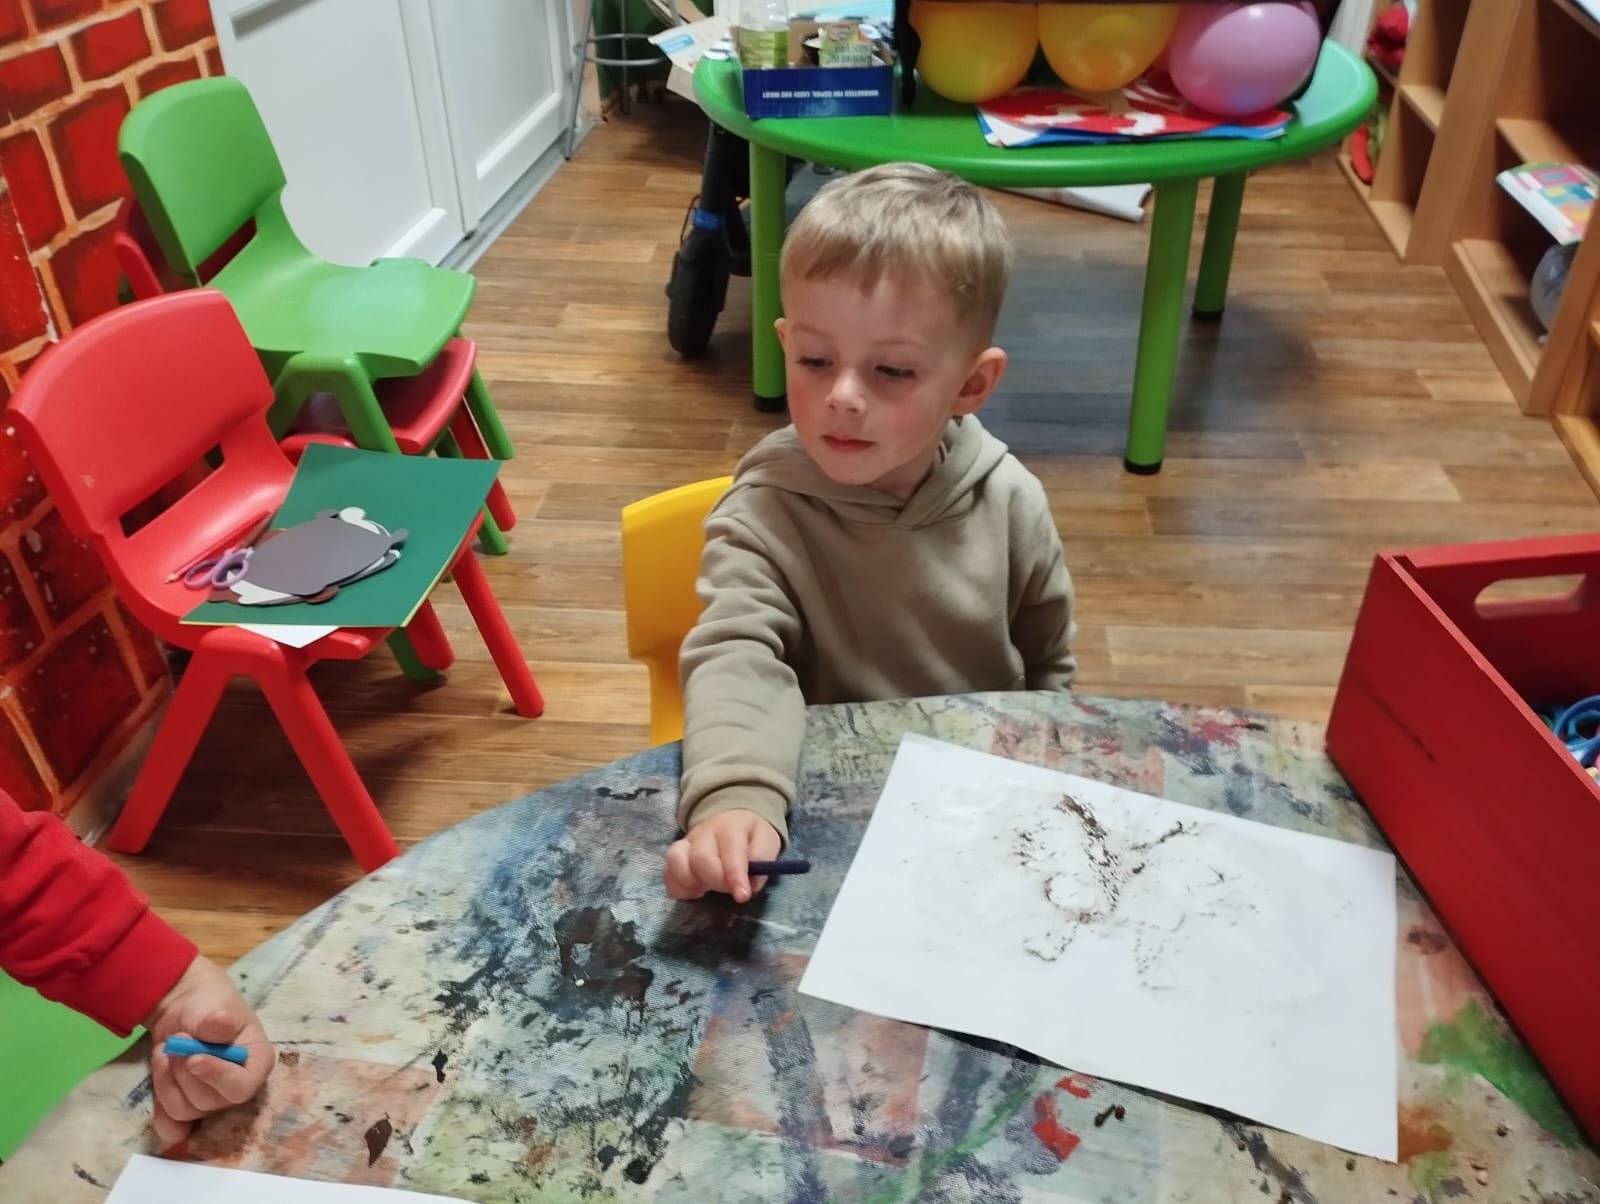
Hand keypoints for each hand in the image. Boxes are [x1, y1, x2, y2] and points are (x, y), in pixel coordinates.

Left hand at [143, 955, 275, 1144]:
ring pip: (185, 1110)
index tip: (194, 1058)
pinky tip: (157, 1095)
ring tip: (166, 1052)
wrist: (183, 1007)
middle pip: (209, 1102)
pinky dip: (161, 1116)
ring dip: (167, 1081)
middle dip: (183, 1073)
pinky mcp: (187, 1106)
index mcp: (256, 1063)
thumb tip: (220, 1026)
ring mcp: (211, 1100)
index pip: (242, 1087)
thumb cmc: (210, 1003)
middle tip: (176, 1042)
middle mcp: (236, 1087)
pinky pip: (173, 1126)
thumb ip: (220, 1019)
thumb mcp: (218, 1005)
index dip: (218, 1077)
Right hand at [663, 809, 781, 902]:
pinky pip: (667, 874)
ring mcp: (686, 843)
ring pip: (675, 861)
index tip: (742, 896)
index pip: (730, 850)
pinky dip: (677, 888)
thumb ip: (762, 859)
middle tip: (728, 890)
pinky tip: (694, 892)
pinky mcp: (676, 856)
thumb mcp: (766, 841)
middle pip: (700, 858)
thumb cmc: (750, 835)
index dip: (734, 875)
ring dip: (690, 883)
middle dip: (715, 881)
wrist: (732, 818)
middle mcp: (704, 832)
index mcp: (731, 827)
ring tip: (705, 890)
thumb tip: (751, 883)